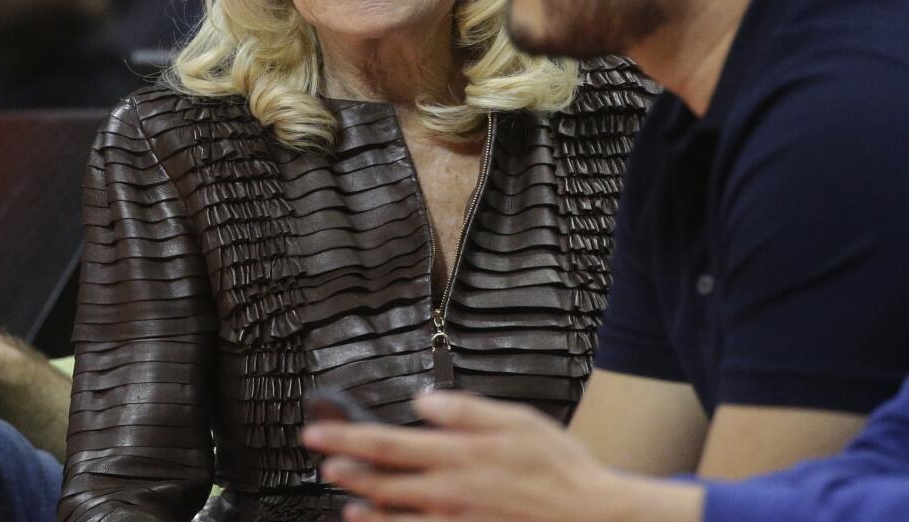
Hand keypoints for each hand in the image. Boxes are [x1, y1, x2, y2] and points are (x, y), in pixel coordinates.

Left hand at [302, 390, 703, 521]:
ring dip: (364, 503)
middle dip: (345, 469)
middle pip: (382, 482)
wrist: (591, 517)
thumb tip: (423, 400)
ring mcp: (456, 521)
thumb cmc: (558, 465)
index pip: (388, 444)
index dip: (347, 439)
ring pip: (395, 516)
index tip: (317, 433)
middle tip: (318, 459)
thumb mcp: (517, 420)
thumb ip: (466, 410)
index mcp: (458, 454)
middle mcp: (449, 492)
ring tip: (341, 496)